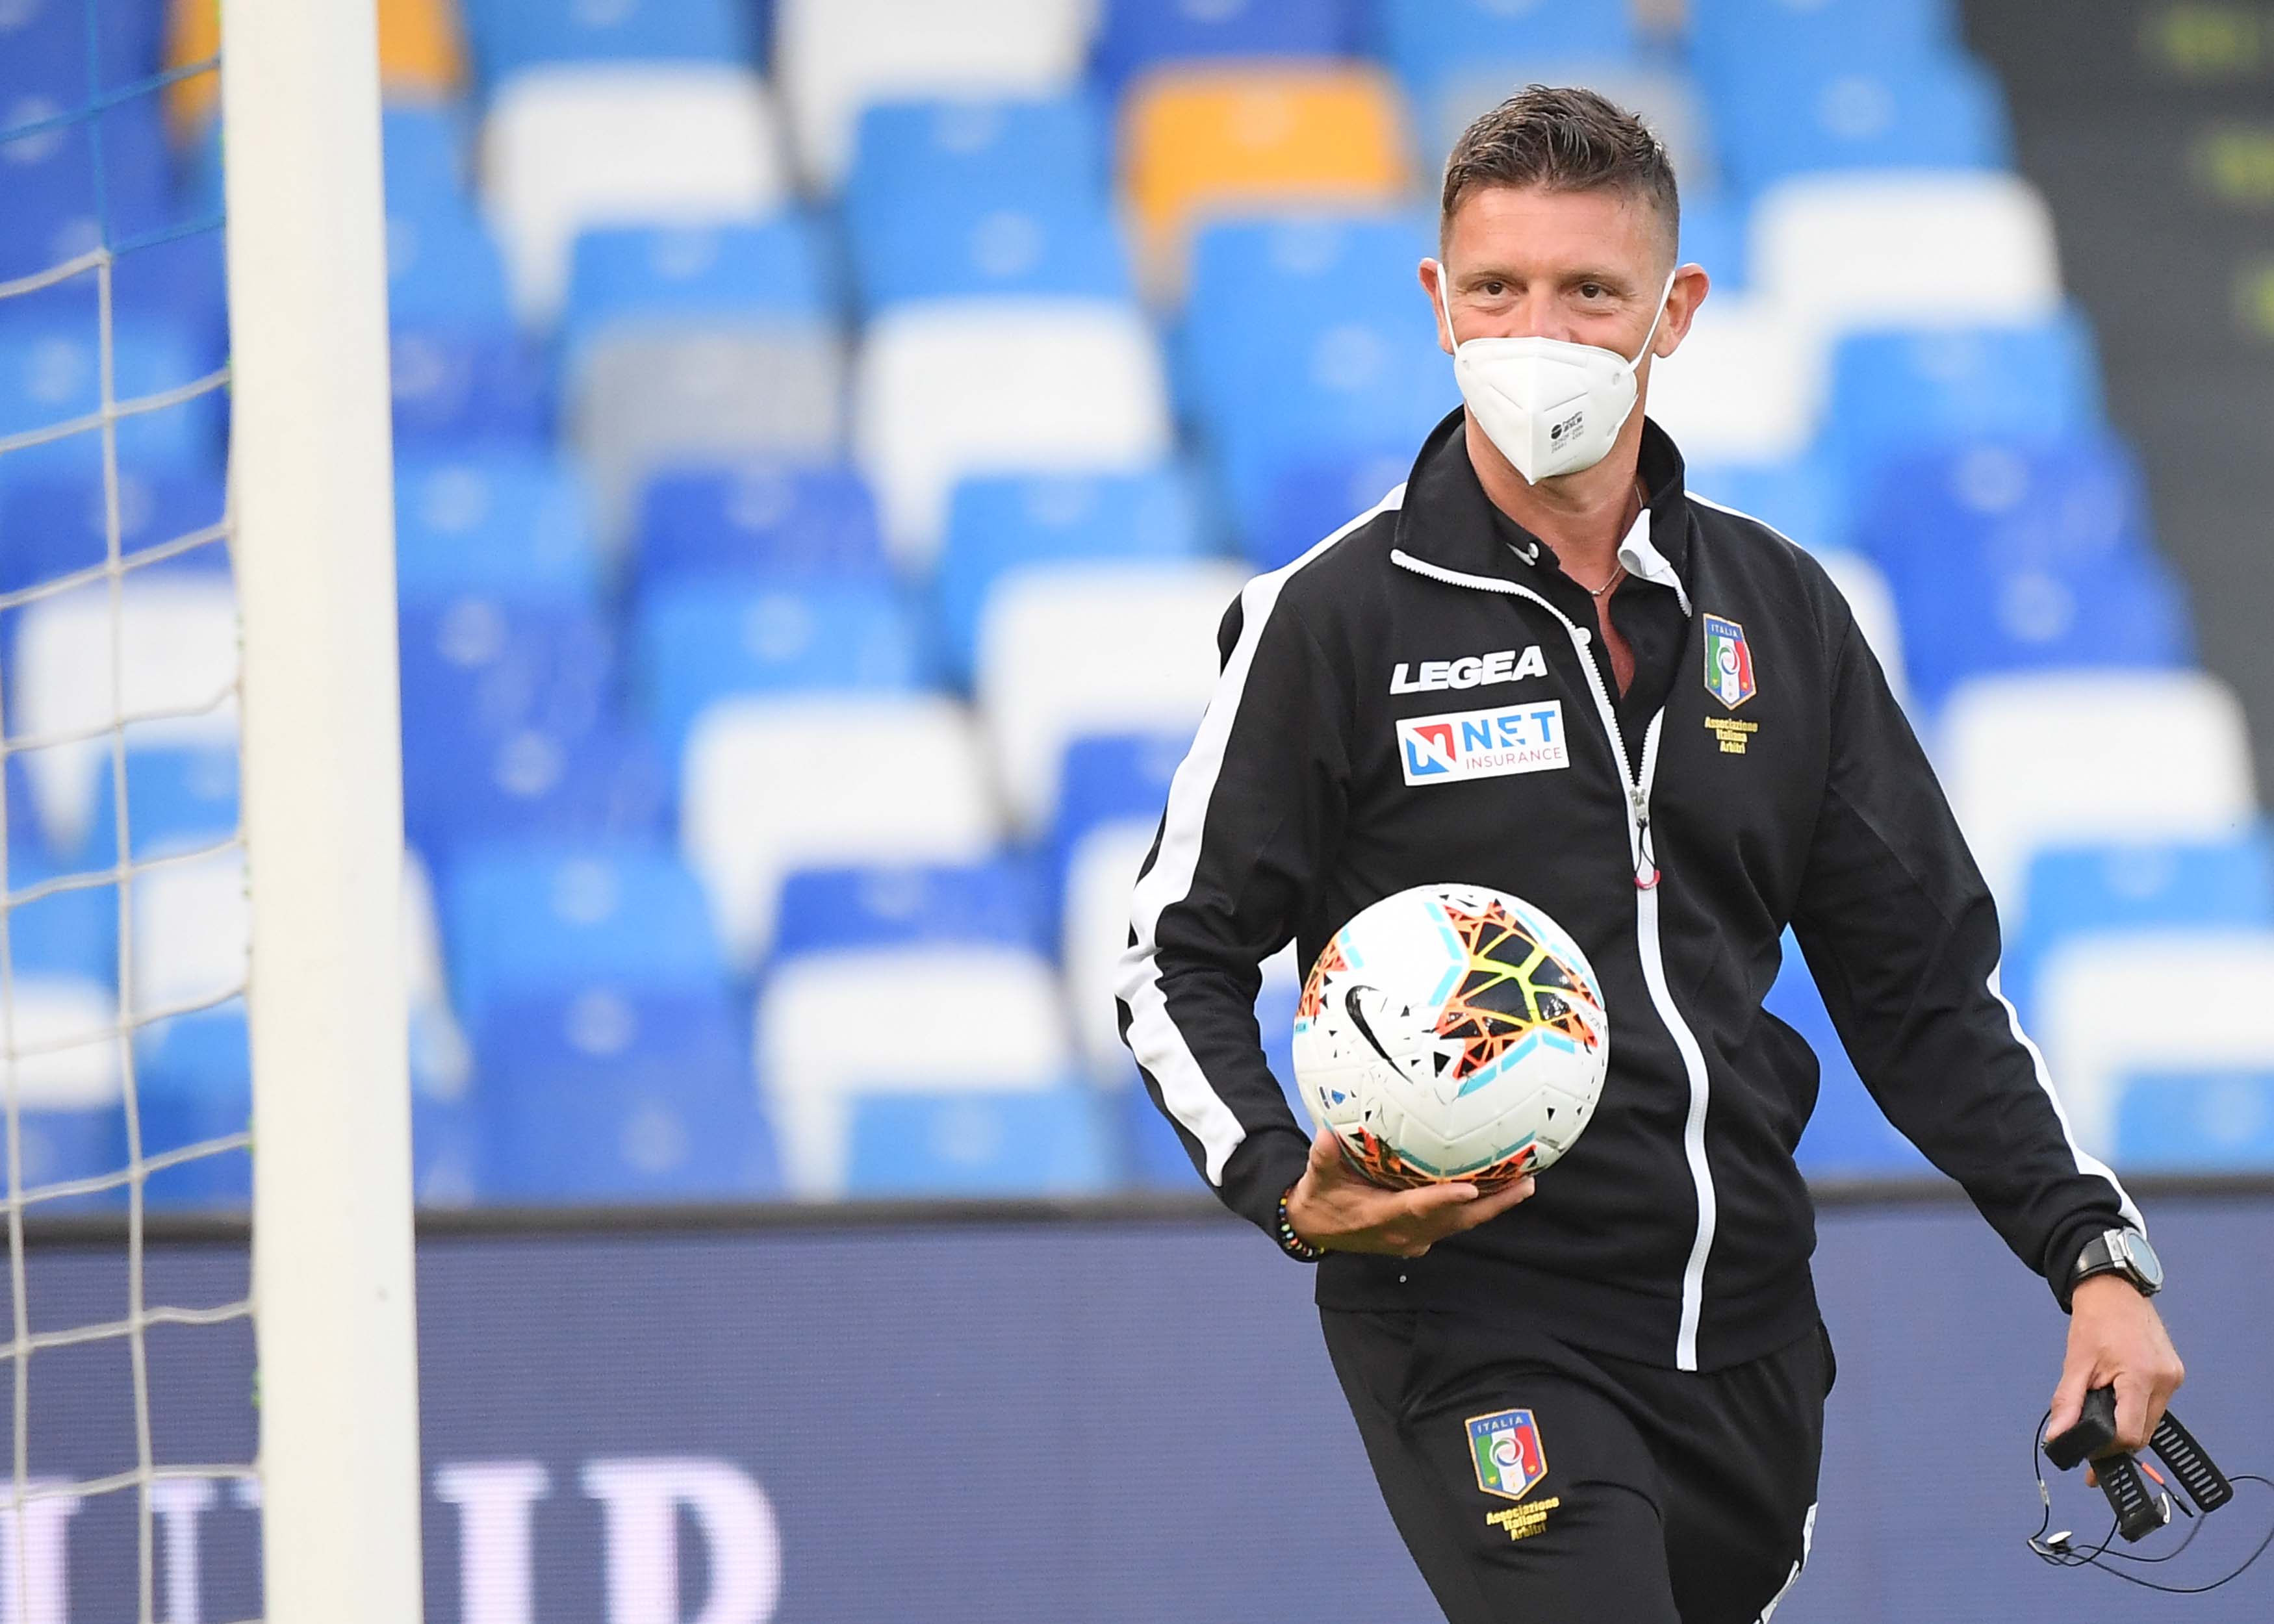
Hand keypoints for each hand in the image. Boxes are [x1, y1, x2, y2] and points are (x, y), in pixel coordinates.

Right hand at [1284, 1126, 1536, 1257]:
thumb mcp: (1318, 1178)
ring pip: (1461, 1224)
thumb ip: (1323, 1158)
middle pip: (1456, 1221)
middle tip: (1526, 1184)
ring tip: (1525, 1184)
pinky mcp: (1420, 1237)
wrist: (1316, 1229)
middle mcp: (1405, 1234)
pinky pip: (1455, 1223)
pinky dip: (1477, 1209)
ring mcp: (1415, 1239)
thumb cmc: (1320, 1199)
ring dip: (1493, 1207)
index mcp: (1382, 1218)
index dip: (1444, 1200)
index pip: (1418, 1209)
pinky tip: (1496, 1191)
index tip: (1471, 1188)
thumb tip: (1326, 1134)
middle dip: (1492, 1205)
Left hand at [2048, 1275, 2184, 1483]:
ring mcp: (2174, 1378)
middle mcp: (2166, 1381)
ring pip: (2150, 1422)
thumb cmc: (2094, 1321)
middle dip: (2116, 1441)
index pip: (2130, 1434)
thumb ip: (2067, 1403)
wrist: (2114, 1291)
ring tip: (2100, 1416)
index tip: (2088, 1451)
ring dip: (2126, 1424)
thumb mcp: (2075, 1363)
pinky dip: (2135, 1410)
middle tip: (2090, 1441)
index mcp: (2142, 1377)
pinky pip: (2155, 1405)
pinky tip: (2117, 1402)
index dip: (2107, 1447)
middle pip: (2143, 1432)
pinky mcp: (2174, 1374)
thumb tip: (2058, 1437)